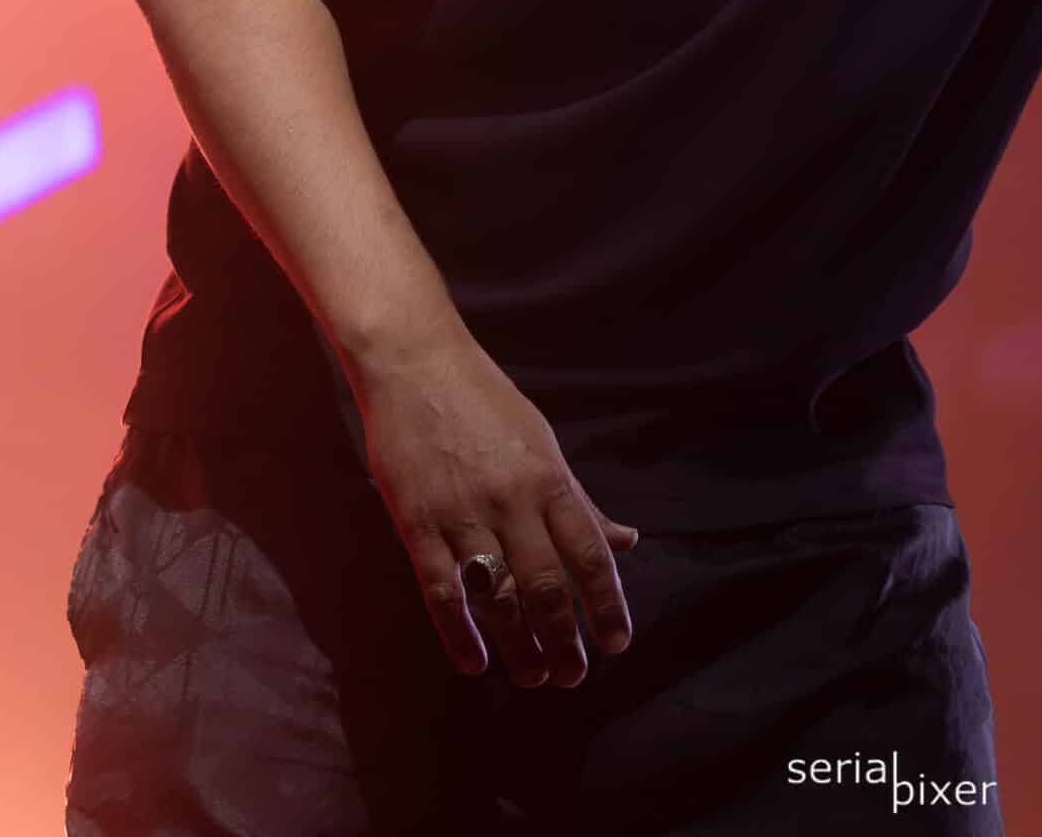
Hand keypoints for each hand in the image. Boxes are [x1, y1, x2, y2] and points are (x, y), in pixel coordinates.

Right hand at [351, 331, 639, 689]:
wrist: (416, 364)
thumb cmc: (486, 403)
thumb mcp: (542, 443)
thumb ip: (579, 501)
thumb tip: (625, 541)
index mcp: (548, 478)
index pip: (588, 553)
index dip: (606, 603)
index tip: (618, 642)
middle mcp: (511, 500)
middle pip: (546, 586)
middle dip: (564, 639)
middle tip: (574, 676)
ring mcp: (462, 513)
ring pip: (497, 596)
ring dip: (519, 646)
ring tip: (535, 678)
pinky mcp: (416, 523)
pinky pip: (442, 591)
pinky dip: (460, 634)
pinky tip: (475, 662)